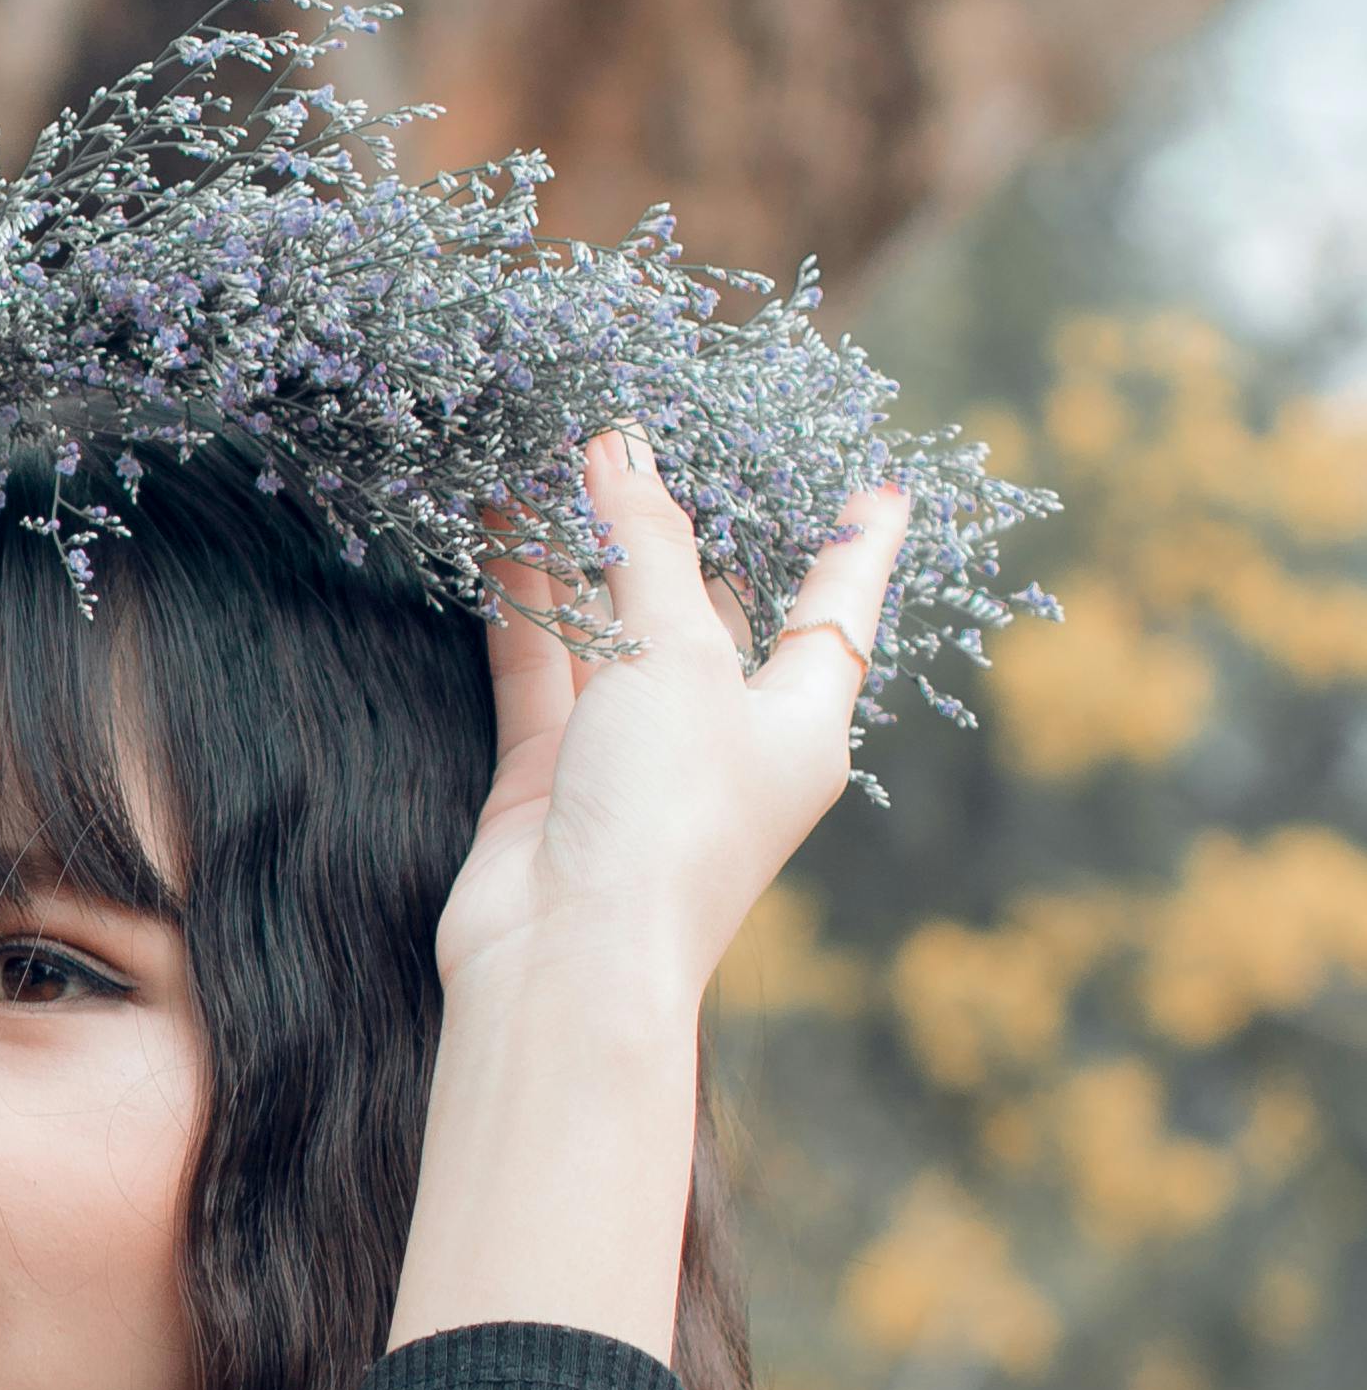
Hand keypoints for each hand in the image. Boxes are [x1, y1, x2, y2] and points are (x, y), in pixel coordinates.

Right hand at [388, 439, 906, 1362]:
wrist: (569, 959)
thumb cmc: (667, 816)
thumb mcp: (679, 659)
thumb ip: (647, 546)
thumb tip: (619, 445)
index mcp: (800, 721)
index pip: (839, 611)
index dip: (859, 545)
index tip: (884, 485)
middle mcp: (725, 737)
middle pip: (715, 610)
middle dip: (687, 524)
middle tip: (667, 430)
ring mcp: (637, 755)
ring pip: (617, 629)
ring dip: (590, 551)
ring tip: (563, 451)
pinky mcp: (553, 773)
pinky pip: (546, 666)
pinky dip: (528, 603)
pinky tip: (505, 527)